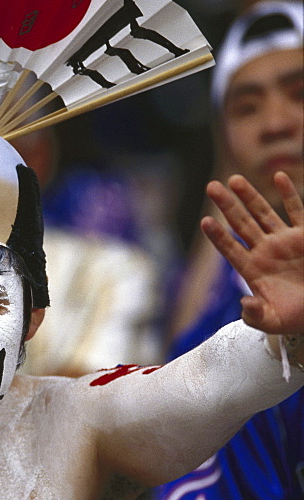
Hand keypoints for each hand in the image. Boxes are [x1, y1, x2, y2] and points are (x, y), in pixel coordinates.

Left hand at [201, 172, 303, 333]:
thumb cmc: (294, 318)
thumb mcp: (272, 321)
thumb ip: (255, 315)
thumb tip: (244, 304)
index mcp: (252, 270)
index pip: (230, 249)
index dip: (218, 236)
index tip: (205, 221)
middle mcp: (264, 251)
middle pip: (241, 224)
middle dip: (227, 206)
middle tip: (211, 187)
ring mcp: (284, 241)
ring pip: (263, 213)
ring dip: (250, 196)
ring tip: (234, 180)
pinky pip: (296, 211)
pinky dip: (289, 194)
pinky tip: (279, 177)